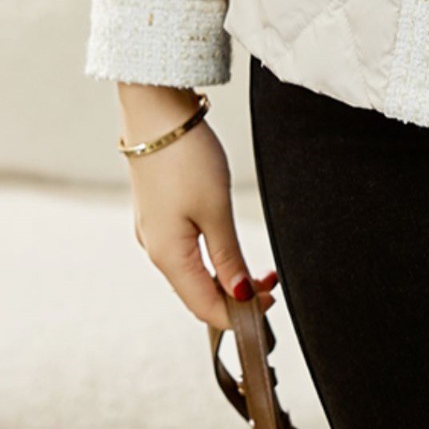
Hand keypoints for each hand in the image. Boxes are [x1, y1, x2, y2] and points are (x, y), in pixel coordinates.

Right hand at [117, 83, 277, 329]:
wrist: (156, 113)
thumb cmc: (185, 158)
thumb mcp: (215, 209)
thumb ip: (228, 256)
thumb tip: (240, 295)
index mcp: (167, 256)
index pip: (204, 306)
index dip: (238, 315)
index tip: (270, 306)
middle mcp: (156, 250)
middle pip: (198, 292)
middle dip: (236, 296)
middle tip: (273, 284)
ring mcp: (155, 232)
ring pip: (193, 272)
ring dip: (226, 276)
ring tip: (260, 270)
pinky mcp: (159, 214)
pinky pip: (187, 251)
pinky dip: (212, 259)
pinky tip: (231, 250)